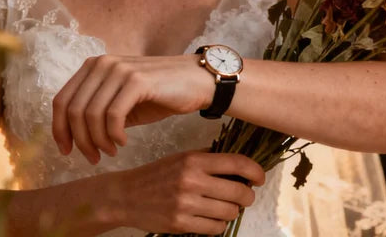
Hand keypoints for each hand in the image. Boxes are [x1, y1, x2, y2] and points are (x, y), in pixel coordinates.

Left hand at [53, 54, 215, 162]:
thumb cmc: (161, 94)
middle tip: (93, 158)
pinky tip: (123, 142)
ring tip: (110, 152)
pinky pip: (113, 116)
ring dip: (97, 141)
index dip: (59, 130)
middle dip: (80, 140)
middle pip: (72, 111)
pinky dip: (113, 135)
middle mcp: (103, 63)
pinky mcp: (137, 81)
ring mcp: (120, 70)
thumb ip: (97, 110)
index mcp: (94, 66)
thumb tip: (70, 135)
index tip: (66, 151)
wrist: (199, 82)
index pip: (61, 101)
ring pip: (91, 115)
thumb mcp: (122, 101)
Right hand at [101, 150, 265, 234]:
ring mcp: (186, 204)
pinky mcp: (180, 224)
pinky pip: (215, 228)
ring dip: (233, 211)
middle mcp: (192, 181)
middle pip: (239, 192)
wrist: (125, 196)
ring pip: (229, 212)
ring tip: (226, 207)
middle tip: (245, 197)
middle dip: (247, 196)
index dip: (256, 171)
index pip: (237, 164)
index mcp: (195, 161)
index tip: (261, 178)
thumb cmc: (157, 175)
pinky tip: (213, 219)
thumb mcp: (183, 157)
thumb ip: (209, 159)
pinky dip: (219, 225)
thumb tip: (240, 165)